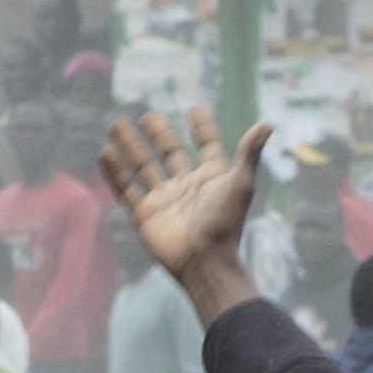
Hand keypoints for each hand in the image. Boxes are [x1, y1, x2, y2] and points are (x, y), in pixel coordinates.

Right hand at [92, 107, 265, 280]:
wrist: (204, 262)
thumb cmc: (225, 224)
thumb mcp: (240, 184)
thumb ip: (249, 153)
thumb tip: (267, 124)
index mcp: (211, 179)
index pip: (206, 147)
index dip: (202, 129)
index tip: (194, 109)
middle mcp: (186, 187)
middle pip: (170, 154)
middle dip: (159, 135)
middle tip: (147, 115)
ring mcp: (164, 201)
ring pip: (144, 167)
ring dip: (131, 146)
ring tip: (117, 124)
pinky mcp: (145, 215)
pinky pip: (126, 189)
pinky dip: (115, 173)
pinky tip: (105, 154)